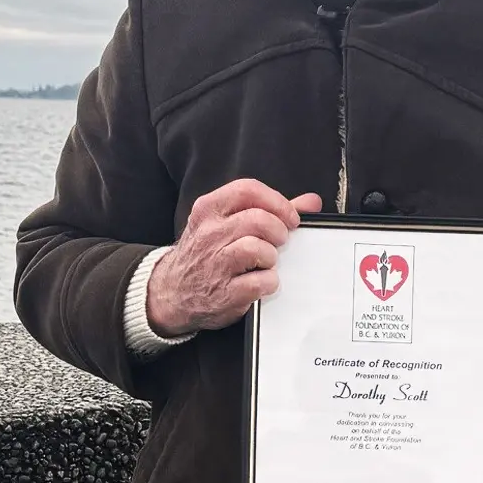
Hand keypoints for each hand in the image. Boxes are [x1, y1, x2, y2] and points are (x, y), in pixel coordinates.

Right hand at [147, 179, 322, 337]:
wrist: (172, 292)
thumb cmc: (206, 254)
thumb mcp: (225, 224)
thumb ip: (270, 210)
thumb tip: (311, 202)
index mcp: (209, 210)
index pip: (247, 190)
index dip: (277, 201)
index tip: (290, 216)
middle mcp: (209, 234)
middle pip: (257, 219)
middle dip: (279, 230)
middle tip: (280, 241)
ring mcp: (214, 264)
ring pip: (257, 249)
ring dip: (272, 256)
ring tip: (267, 262)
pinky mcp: (224, 293)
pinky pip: (259, 282)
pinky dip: (269, 282)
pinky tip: (263, 282)